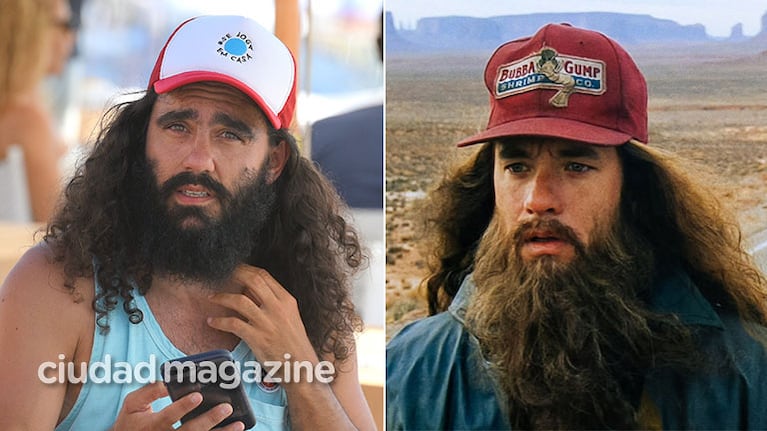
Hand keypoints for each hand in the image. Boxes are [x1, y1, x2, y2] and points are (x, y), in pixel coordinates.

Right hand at [111, 382, 243, 430]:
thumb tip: (167, 381)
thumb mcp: (132, 404)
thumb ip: (148, 392)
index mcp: (151, 425)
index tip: (198, 395)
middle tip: (226, 408)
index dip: (182, 407)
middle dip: (209, 420)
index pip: (167, 417)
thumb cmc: (132, 420)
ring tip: (238, 424)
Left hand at [207, 265, 318, 371]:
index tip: (235, 269)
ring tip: (211, 297)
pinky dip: (219, 321)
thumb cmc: (294, 343)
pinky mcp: (257, 338)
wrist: (301, 367)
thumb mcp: (290, 317)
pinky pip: (233, 324)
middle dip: (233, 274)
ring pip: (239, 301)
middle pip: (252, 281)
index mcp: (287, 300)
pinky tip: (211, 322)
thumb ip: (273, 303)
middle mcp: (277, 308)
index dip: (246, 269)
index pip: (264, 276)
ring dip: (222, 297)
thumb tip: (251, 292)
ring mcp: (267, 322)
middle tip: (220, 274)